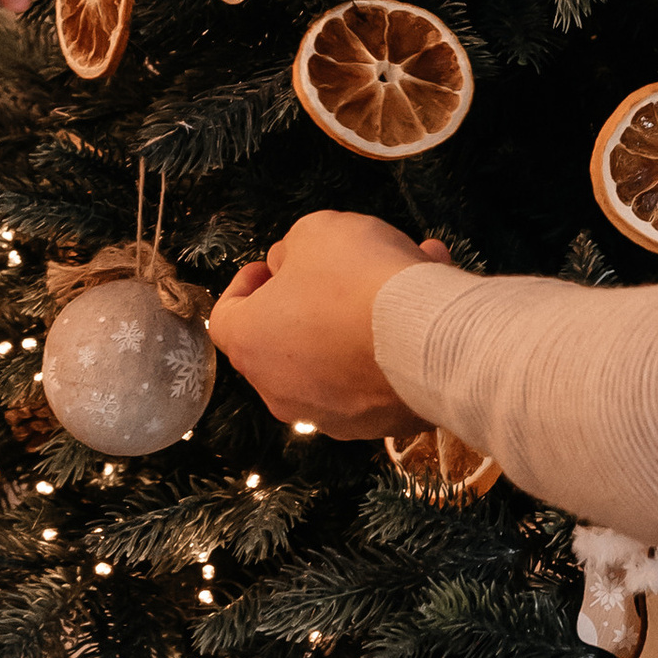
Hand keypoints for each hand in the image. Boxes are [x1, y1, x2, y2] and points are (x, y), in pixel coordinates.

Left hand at [207, 211, 453, 438]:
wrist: (430, 341)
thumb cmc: (357, 280)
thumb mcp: (316, 233)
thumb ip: (293, 249)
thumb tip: (290, 267)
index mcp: (251, 344)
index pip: (226, 317)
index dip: (246, 284)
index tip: (272, 266)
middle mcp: (281, 391)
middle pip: (284, 339)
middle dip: (311, 299)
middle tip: (338, 270)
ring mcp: (329, 415)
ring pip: (337, 356)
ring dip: (359, 318)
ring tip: (401, 278)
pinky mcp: (377, 425)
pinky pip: (375, 375)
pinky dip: (390, 344)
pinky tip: (424, 308)